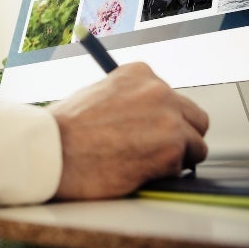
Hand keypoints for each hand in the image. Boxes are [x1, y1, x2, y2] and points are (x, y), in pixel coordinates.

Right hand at [48, 62, 207, 199]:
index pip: (171, 97)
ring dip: (176, 157)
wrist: (52, 151)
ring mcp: (169, 118)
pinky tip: (138, 172)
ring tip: (144, 164)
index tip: (151, 132)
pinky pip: (183, 166)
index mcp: (140, 73)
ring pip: (196, 144)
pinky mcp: (171, 149)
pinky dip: (166, 174)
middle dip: (180, 136)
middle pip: (194, 118)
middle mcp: (159, 90)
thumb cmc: (65, 129)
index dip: (162, 119)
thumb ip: (130, 101)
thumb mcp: (100, 95)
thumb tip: (148, 120)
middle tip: (158, 152)